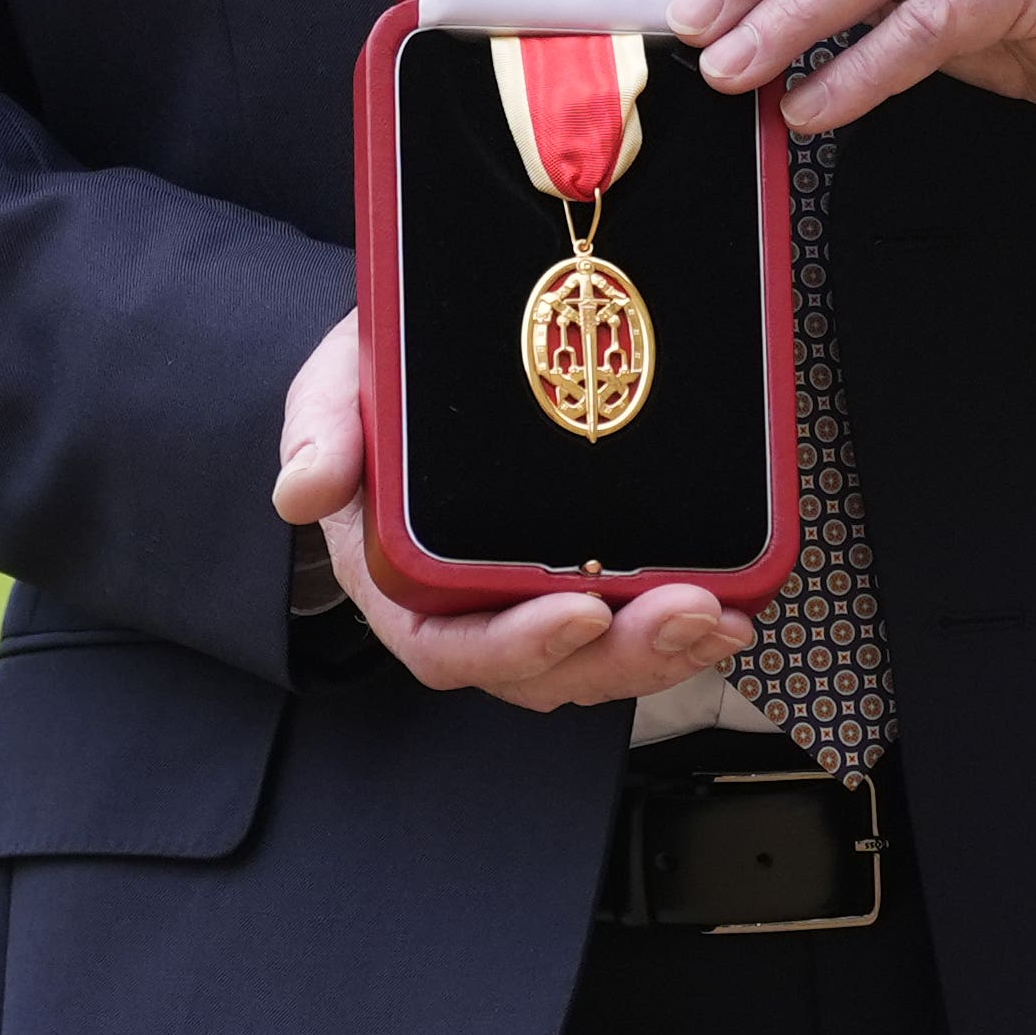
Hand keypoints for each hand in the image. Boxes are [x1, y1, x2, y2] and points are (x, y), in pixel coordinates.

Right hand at [270, 313, 751, 709]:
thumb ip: (322, 430)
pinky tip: (733, 605)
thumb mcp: (336, 391)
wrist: (420, 365)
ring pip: (597, 661)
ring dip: (664, 649)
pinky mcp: (582, 576)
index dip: (516, 644)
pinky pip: (629, 626)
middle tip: (687, 610)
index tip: (579, 611)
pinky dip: (680, 626)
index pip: (451, 645)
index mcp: (400, 583)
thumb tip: (302, 487)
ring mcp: (528, 600)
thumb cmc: (377, 392)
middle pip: (544, 669)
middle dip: (622, 653)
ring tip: (722, 616)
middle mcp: (468, 610)